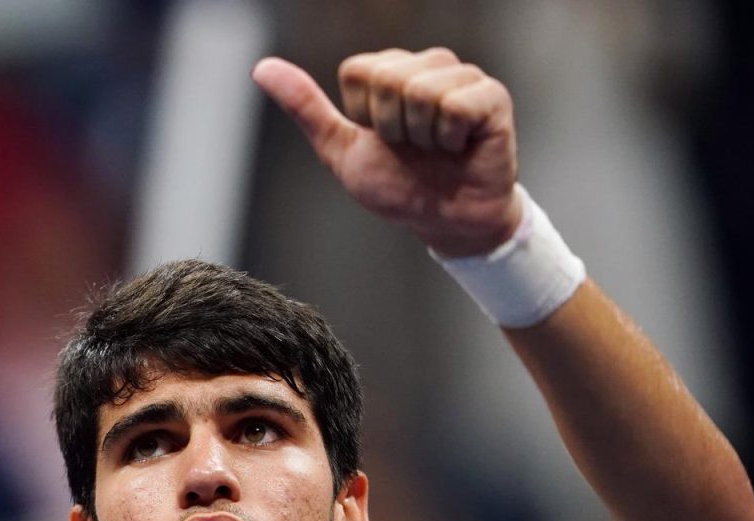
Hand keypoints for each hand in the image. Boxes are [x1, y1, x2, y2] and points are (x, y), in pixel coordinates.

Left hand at [253, 48, 521, 256]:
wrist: (445, 221)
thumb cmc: (399, 186)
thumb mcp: (342, 151)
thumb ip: (306, 108)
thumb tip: (262, 68)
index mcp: (389, 72)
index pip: (358, 71)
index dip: (363, 116)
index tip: (382, 140)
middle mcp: (427, 65)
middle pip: (387, 77)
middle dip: (391, 127)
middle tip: (412, 148)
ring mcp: (462, 77)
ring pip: (420, 90)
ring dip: (422, 137)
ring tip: (436, 150)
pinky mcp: (491, 96)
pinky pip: (455, 105)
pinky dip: (450, 138)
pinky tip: (459, 147)